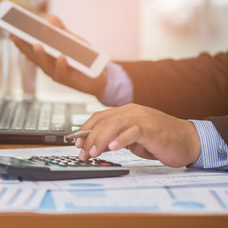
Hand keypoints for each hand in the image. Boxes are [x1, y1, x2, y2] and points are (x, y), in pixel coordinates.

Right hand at [10, 15, 106, 99]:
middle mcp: (48, 66)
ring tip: (37, 44)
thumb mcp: (71, 39)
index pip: (30, 49)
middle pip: (33, 56)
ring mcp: (56, 73)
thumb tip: (50, 18)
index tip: (11, 32)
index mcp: (46, 57)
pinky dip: (61, 64)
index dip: (20, 42)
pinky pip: (63, 71)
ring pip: (46, 65)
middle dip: (24, 46)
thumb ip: (61, 29)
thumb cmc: (82, 58)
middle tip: (16, 36)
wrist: (98, 75)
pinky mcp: (68, 79)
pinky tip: (61, 56)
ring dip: (41, 55)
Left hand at [75, 104, 200, 167]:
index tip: (77, 143)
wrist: (188, 140)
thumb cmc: (160, 139)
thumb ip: (115, 139)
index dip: (85, 129)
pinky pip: (133, 131)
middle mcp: (132, 112)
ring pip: (115, 124)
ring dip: (101, 139)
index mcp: (126, 112)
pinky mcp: (152, 129)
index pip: (100, 116)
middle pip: (104, 121)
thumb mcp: (132, 139)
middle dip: (90, 138)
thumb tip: (95, 146)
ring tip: (94, 152)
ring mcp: (142, 118)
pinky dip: (121, 139)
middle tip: (83, 153)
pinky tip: (113, 148)